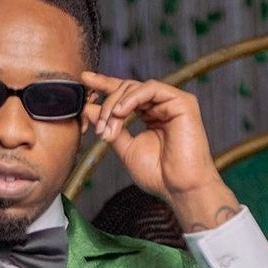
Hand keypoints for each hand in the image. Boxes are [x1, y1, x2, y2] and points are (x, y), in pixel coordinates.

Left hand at [81, 71, 237, 230]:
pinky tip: (120, 113)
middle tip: (99, 128)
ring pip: (136, 87)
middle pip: (126, 89)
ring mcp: (171, 102)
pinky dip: (132, 98)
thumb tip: (89, 109)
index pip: (125, 94)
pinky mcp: (182, 101)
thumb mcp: (126, 149)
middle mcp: (160, 105)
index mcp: (149, 115)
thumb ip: (110, 127)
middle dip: (107, 105)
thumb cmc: (157, 174)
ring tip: (109, 127)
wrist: (179, 188)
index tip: (84, 80)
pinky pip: (151, 89)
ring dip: (116, 105)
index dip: (104, 85)